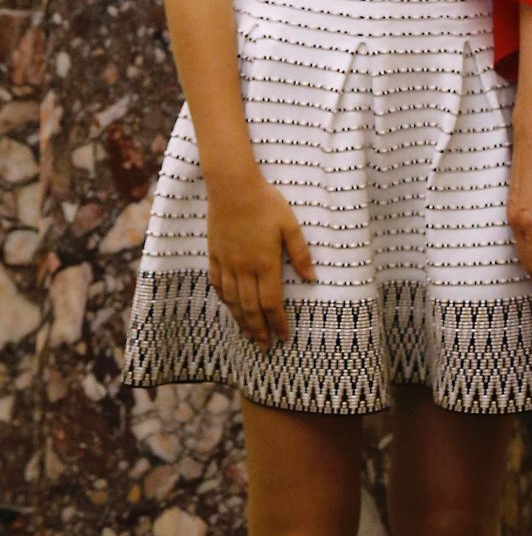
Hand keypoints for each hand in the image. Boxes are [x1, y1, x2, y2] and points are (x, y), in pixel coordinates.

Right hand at [206, 169, 316, 348]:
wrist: (232, 187)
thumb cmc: (266, 202)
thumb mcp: (290, 224)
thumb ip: (300, 253)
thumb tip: (311, 278)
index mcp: (265, 263)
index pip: (272, 302)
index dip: (278, 322)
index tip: (283, 337)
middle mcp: (244, 268)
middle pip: (251, 308)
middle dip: (259, 330)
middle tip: (265, 347)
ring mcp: (227, 263)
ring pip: (233, 301)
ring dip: (241, 321)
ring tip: (248, 336)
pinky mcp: (215, 255)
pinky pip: (218, 285)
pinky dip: (224, 301)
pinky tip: (229, 308)